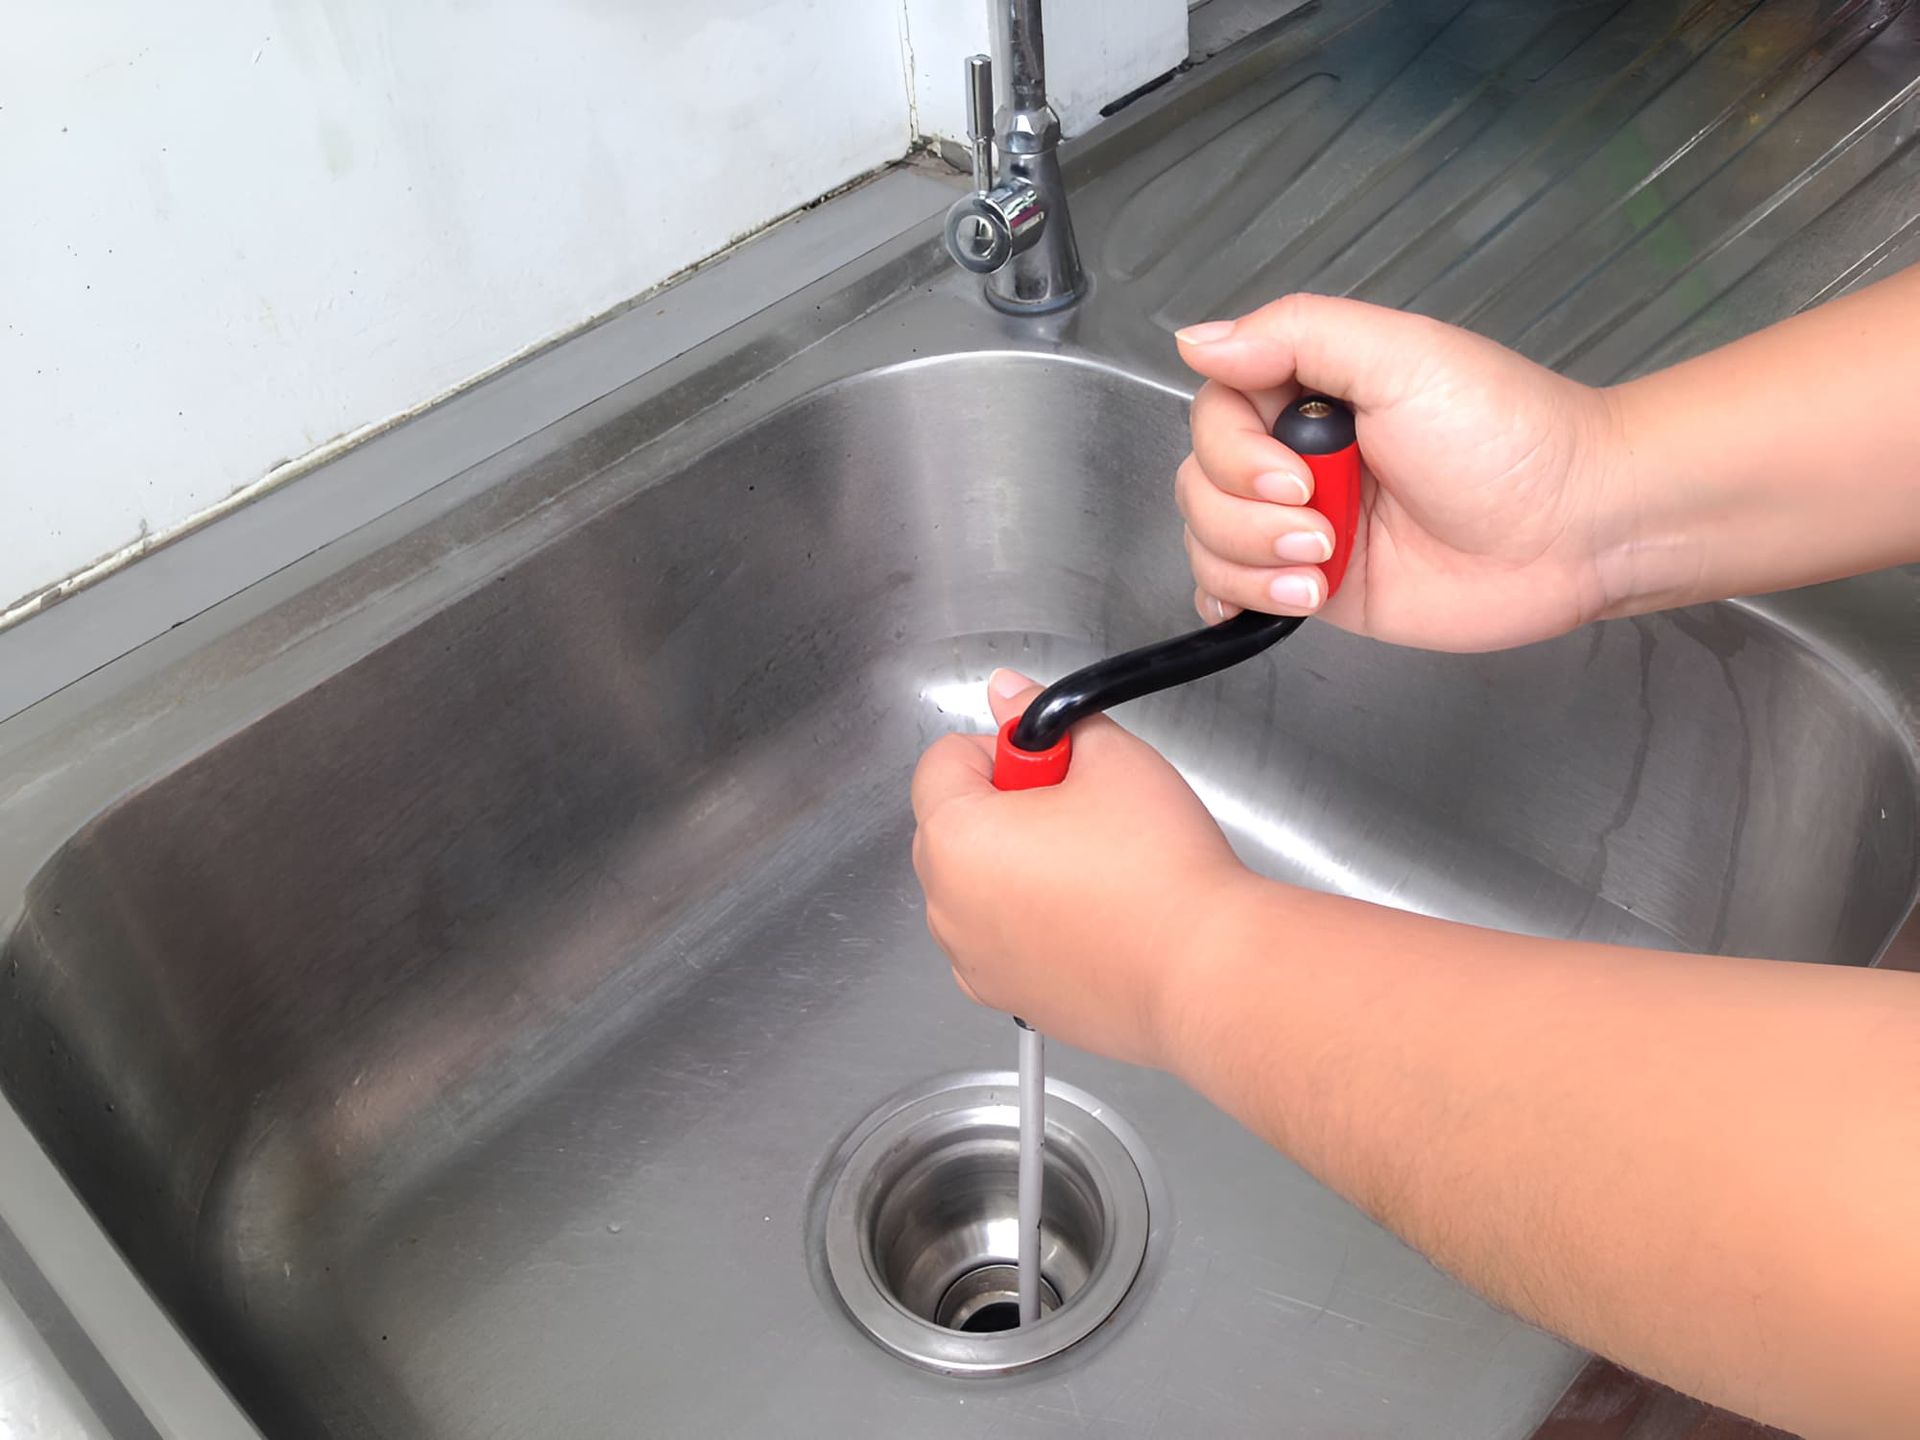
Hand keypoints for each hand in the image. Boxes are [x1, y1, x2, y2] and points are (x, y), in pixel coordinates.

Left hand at [910, 669, 1245, 1067]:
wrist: (1205, 971)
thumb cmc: (1158, 870)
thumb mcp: (1109, 756)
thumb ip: (1043, 716)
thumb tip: (1010, 693)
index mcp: (955, 839)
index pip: (943, 761)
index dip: (1003, 748)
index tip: (1053, 764)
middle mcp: (947, 907)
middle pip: (952, 825)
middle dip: (1005, 806)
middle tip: (1078, 812)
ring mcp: (973, 960)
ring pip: (974, 886)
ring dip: (1013, 866)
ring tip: (1091, 867)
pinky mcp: (1007, 997)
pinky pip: (997, 940)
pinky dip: (1028, 922)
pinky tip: (1089, 915)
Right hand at [1175, 294, 1631, 651]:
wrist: (1575, 528)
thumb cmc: (1508, 434)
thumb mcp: (1401, 355)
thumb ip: (1294, 334)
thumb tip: (1194, 339)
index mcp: (1310, 391)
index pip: (1214, 413)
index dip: (1235, 454)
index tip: (1299, 476)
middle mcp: (1297, 455)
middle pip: (1200, 482)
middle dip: (1245, 515)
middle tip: (1323, 528)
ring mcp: (1303, 525)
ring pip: (1208, 541)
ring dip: (1250, 562)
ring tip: (1324, 568)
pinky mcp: (1319, 588)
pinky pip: (1233, 593)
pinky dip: (1235, 598)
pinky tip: (1281, 597)